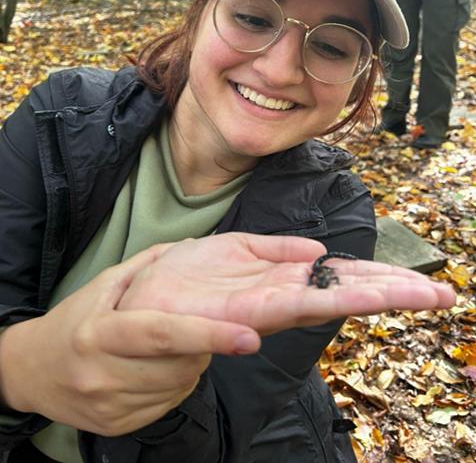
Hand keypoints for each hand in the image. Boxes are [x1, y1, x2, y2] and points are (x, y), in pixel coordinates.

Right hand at [0, 247, 260, 435]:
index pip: (161, 333)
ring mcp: (109, 405)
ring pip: (179, 385)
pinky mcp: (117, 426)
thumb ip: (148, 265)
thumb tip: (193, 245)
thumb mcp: (103, 284)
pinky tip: (158, 368)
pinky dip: (176, 384)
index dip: (209, 334)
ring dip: (191, 363)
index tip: (249, 337)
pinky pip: (168, 404)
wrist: (31, 372)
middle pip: (178, 364)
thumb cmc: (73, 320)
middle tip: (197, 329)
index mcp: (99, 332)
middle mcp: (102, 373)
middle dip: (202, 345)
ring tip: (172, 346)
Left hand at [118, 233, 455, 332]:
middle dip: (392, 291)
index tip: (423, 278)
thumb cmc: (185, 274)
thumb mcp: (235, 249)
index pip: (340, 275)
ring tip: (413, 295)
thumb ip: (276, 249)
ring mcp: (260, 304)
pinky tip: (346, 297)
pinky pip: (280, 305)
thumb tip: (318, 250)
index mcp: (280, 278)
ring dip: (369, 296)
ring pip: (324, 299)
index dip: (382, 276)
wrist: (133, 297)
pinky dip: (315, 302)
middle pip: (344, 289)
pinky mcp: (233, 310)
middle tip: (442, 294)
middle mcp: (278, 295)